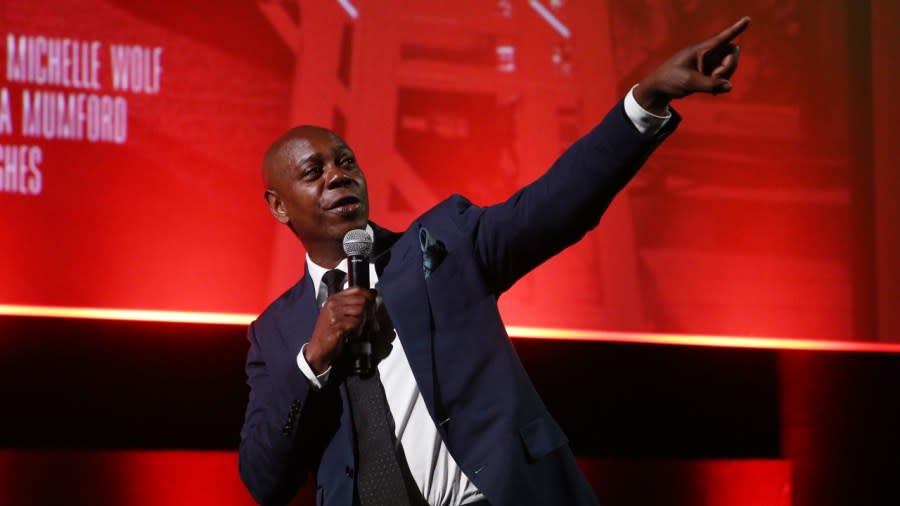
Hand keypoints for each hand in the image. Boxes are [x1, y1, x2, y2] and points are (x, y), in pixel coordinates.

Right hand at [304, 287, 374, 373]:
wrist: (319, 348)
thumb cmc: (330, 332)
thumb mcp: (341, 314)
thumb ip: (356, 303)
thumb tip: (373, 292)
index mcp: (334, 299)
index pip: (357, 289)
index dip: (369, 297)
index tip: (373, 306)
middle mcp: (333, 305)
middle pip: (362, 301)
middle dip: (370, 312)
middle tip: (370, 322)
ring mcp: (333, 315)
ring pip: (361, 311)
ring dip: (364, 322)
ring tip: (358, 329)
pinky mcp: (336, 327)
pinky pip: (356, 323)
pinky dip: (358, 330)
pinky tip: (352, 334)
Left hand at [634, 16, 750, 113]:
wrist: (659, 88)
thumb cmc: (670, 79)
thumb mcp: (689, 82)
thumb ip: (709, 84)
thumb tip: (729, 86)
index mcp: (700, 49)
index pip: (721, 37)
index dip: (736, 29)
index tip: (747, 19)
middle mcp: (707, 54)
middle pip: (732, 53)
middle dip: (729, 65)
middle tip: (716, 77)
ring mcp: (709, 63)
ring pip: (730, 65)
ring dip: (726, 76)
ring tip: (711, 87)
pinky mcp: (708, 73)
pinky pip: (724, 76)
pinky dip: (722, 83)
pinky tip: (714, 92)